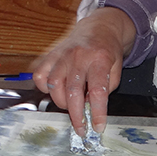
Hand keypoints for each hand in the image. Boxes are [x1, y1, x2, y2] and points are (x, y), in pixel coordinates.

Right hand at [33, 7, 135, 135]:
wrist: (98, 27)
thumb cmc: (107, 51)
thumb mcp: (117, 68)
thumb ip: (107, 87)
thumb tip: (92, 107)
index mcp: (100, 59)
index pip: (98, 91)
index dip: (97, 112)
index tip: (98, 127)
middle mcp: (79, 56)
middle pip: (73, 92)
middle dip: (76, 115)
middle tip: (81, 128)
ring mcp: (62, 55)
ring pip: (54, 86)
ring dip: (62, 102)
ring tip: (72, 104)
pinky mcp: (50, 55)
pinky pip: (40, 77)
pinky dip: (45, 89)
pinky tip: (57, 90)